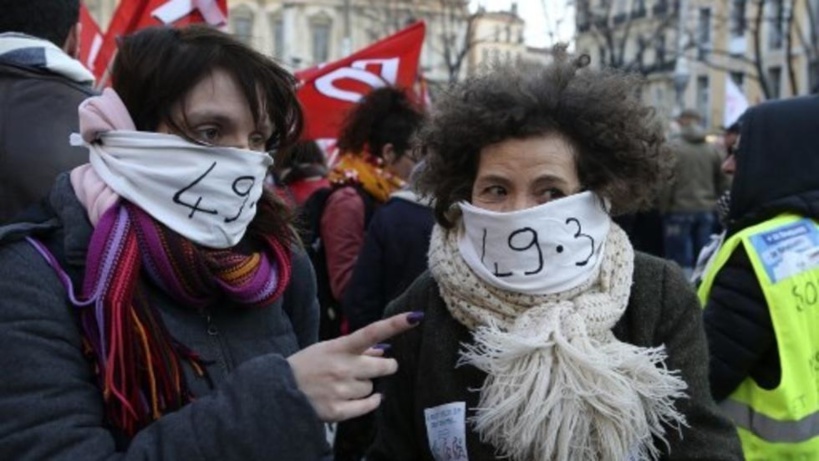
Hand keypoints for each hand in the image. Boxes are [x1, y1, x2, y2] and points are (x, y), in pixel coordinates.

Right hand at [287, 311, 422, 421]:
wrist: (278, 391)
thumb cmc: (306, 366)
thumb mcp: (327, 349)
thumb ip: (356, 349)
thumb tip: (383, 350)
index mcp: (339, 348)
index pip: (371, 333)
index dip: (395, 325)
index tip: (415, 316)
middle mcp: (342, 368)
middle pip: (383, 367)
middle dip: (387, 366)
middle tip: (383, 366)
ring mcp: (340, 390)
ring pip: (371, 387)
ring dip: (365, 385)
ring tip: (345, 384)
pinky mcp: (338, 411)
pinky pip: (368, 406)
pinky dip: (370, 402)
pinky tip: (365, 399)